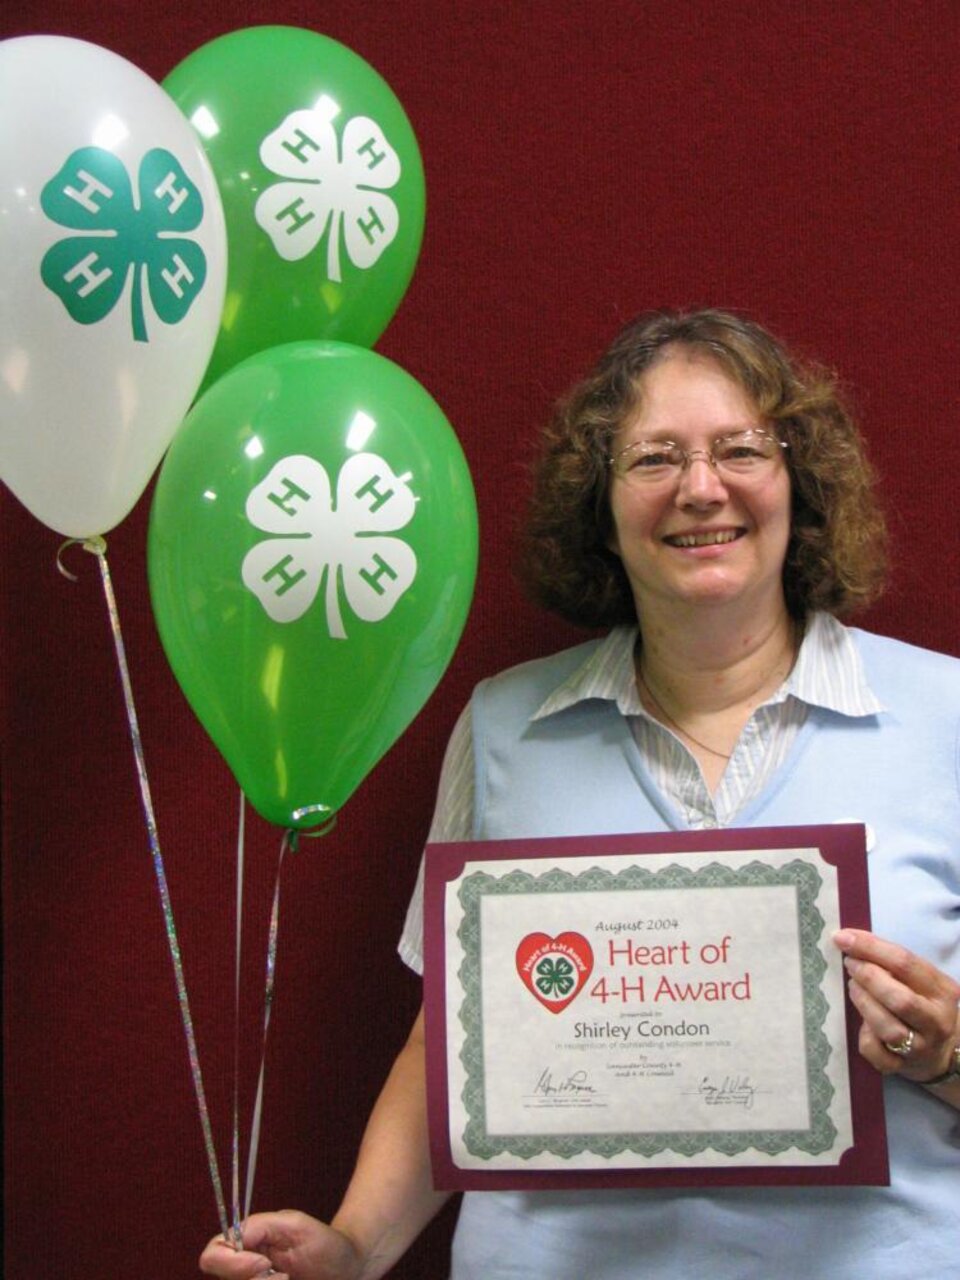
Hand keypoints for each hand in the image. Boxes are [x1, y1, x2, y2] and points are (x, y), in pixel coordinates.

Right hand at [199, 1211, 362, 1279]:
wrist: (350, 1268)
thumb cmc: (325, 1243)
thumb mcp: (294, 1224)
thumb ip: (259, 1226)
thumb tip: (236, 1245)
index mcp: (245, 1245)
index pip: (211, 1257)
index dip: (232, 1264)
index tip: (263, 1263)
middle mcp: (243, 1271)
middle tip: (285, 1276)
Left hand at [833, 929, 959, 1082]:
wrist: (942, 1050)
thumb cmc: (923, 1003)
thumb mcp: (921, 980)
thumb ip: (894, 963)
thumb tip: (851, 940)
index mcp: (942, 991)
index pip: (906, 963)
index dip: (870, 948)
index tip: (843, 937)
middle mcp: (936, 1021)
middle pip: (899, 999)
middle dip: (868, 977)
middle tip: (850, 964)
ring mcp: (921, 1047)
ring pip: (888, 1028)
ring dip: (863, 1002)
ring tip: (853, 987)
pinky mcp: (903, 1067)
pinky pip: (876, 1052)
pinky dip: (864, 1035)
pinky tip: (862, 1022)